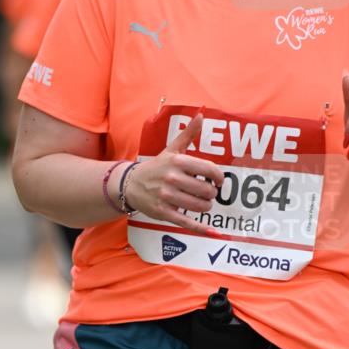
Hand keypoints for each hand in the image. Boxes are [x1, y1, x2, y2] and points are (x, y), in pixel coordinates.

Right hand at [124, 114, 224, 233]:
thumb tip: (201, 116)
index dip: (218, 177)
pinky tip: (213, 232)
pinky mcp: (163, 213)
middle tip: (206, 193)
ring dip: (205, 206)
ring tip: (201, 203)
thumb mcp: (171, 150)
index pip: (209, 170)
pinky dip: (201, 229)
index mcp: (177, 162)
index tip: (218, 181)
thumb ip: (188, 134)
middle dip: (210, 194)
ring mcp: (167, 197)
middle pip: (206, 190)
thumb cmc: (156, 167)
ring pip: (199, 206)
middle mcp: (172, 178)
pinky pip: (187, 222)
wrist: (130, 184)